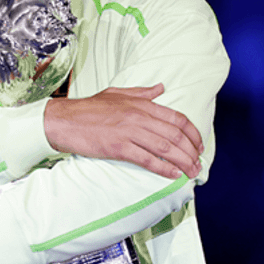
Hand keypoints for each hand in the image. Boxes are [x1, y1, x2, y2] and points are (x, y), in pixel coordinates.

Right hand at [44, 83, 203, 178]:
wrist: (64, 120)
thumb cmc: (89, 108)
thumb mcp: (117, 93)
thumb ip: (142, 93)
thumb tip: (161, 88)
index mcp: (141, 104)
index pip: (176, 118)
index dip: (193, 133)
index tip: (199, 145)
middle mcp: (138, 117)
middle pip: (175, 135)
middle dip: (191, 151)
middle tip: (198, 163)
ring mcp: (129, 132)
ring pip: (165, 149)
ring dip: (183, 162)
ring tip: (192, 172)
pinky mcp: (118, 148)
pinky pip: (147, 160)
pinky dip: (163, 169)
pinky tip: (173, 175)